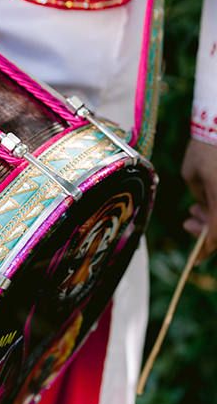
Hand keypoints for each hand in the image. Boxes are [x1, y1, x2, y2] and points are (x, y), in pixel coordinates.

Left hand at [181, 138, 216, 258]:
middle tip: (189, 223)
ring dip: (214, 217)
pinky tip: (206, 200)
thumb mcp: (192, 175)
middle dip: (208, 230)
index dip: (205, 249)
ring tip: (194, 209)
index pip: (216, 236)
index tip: (195, 258)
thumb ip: (201, 198)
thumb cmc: (205, 145)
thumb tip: (205, 209)